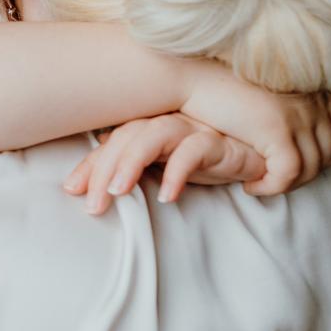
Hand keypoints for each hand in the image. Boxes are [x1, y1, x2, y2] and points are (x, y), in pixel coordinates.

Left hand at [63, 114, 262, 214]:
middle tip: (93, 205)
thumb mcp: (167, 167)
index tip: (71, 190)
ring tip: (118, 192)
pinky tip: (168, 196)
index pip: (112, 143)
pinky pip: (194, 150)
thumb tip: (98, 173)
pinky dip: (178, 172)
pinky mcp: (218, 141)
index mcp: (150, 130)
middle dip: (103, 171)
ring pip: (153, 135)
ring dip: (132, 162)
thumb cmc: (208, 158)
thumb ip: (137, 167)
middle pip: (126, 139)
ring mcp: (191, 129)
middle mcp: (166, 124)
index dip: (90, 165)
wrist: (259, 152)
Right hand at [176, 68, 330, 196]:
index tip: (308, 160)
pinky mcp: (277, 129)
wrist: (188, 74)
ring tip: (262, 183)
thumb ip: (288, 106)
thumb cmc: (216, 83)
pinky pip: (289, 175)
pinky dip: (271, 187)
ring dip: (287, 184)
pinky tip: (250, 185)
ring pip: (312, 169)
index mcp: (312, 85)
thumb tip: (299, 131)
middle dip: (306, 173)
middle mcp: (312, 98)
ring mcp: (298, 113)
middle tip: (276, 179)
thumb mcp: (263, 92)